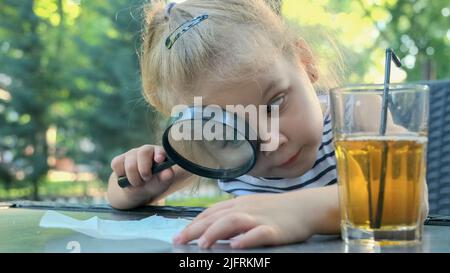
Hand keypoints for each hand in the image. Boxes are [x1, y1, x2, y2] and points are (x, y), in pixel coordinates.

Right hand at [110, 144, 174, 197]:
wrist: (138, 190)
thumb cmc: (154, 183)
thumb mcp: (162, 182)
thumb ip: (166, 177)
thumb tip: (168, 173)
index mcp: (159, 153)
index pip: (159, 150)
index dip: (159, 154)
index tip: (159, 160)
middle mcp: (145, 150)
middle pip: (143, 153)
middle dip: (144, 169)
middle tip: (146, 179)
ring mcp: (131, 154)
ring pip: (130, 164)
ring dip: (134, 178)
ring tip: (138, 183)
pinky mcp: (119, 160)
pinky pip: (117, 165)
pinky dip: (121, 176)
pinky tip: (127, 178)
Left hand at [173, 192, 318, 248]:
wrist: (304, 207)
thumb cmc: (275, 209)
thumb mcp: (250, 208)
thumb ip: (231, 216)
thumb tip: (210, 228)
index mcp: (238, 204)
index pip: (210, 213)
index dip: (193, 224)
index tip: (178, 236)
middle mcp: (245, 208)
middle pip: (216, 217)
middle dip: (195, 230)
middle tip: (179, 241)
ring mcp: (259, 218)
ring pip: (233, 221)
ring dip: (215, 232)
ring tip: (202, 244)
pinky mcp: (274, 229)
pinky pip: (259, 233)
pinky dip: (246, 239)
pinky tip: (236, 246)